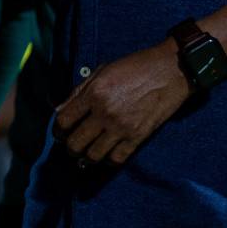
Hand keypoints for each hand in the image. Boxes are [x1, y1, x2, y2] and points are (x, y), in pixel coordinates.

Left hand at [52, 40, 191, 166]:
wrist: (169, 71)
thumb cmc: (135, 67)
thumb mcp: (102, 71)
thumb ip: (79, 92)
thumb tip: (59, 111)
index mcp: (93, 93)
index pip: (64, 121)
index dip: (57, 131)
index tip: (60, 134)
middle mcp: (104, 113)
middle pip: (75, 143)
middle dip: (69, 147)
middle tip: (71, 146)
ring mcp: (121, 127)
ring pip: (93, 155)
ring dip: (86, 157)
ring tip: (86, 153)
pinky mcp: (137, 137)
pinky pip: (116, 159)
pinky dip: (107, 160)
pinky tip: (106, 154)